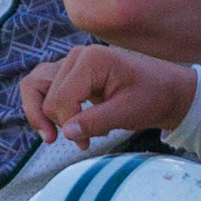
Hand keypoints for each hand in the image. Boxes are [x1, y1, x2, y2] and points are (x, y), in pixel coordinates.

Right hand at [22, 42, 197, 147]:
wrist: (165, 90)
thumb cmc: (152, 97)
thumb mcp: (128, 112)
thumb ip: (96, 122)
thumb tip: (66, 132)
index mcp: (91, 60)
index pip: (61, 98)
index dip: (68, 125)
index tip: (84, 144)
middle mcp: (76, 56)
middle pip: (47, 96)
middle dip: (60, 123)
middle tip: (82, 143)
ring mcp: (71, 63)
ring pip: (34, 86)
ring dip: (41, 113)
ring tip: (51, 137)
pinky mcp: (70, 73)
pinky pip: (43, 87)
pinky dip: (47, 107)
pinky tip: (62, 125)